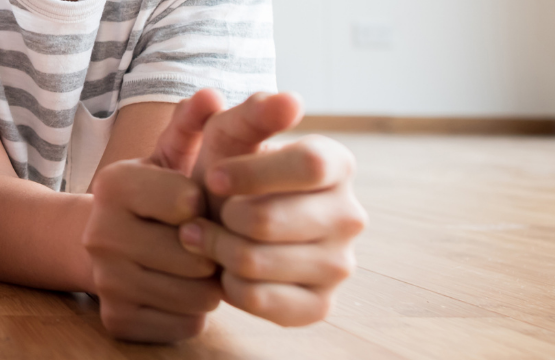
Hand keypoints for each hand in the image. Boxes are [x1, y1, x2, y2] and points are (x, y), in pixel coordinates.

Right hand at [84, 95, 226, 342]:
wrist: (108, 244)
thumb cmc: (158, 196)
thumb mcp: (173, 155)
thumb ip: (195, 124)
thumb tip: (211, 95)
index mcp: (114, 184)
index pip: (187, 202)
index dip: (207, 207)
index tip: (196, 205)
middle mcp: (99, 233)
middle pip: (195, 256)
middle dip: (213, 251)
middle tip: (204, 243)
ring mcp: (104, 281)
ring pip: (194, 295)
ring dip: (208, 284)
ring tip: (196, 267)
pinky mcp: (115, 319)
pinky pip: (183, 324)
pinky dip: (192, 312)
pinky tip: (179, 291)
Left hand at [184, 91, 366, 326]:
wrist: (216, 227)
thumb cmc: (225, 176)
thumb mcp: (228, 135)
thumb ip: (252, 112)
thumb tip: (291, 101)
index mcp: (338, 165)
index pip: (308, 164)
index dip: (250, 173)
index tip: (214, 176)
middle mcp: (350, 215)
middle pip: (269, 221)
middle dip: (222, 217)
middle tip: (204, 213)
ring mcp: (340, 265)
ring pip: (256, 263)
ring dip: (215, 250)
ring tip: (204, 236)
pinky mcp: (320, 305)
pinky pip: (259, 300)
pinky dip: (228, 285)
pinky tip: (223, 269)